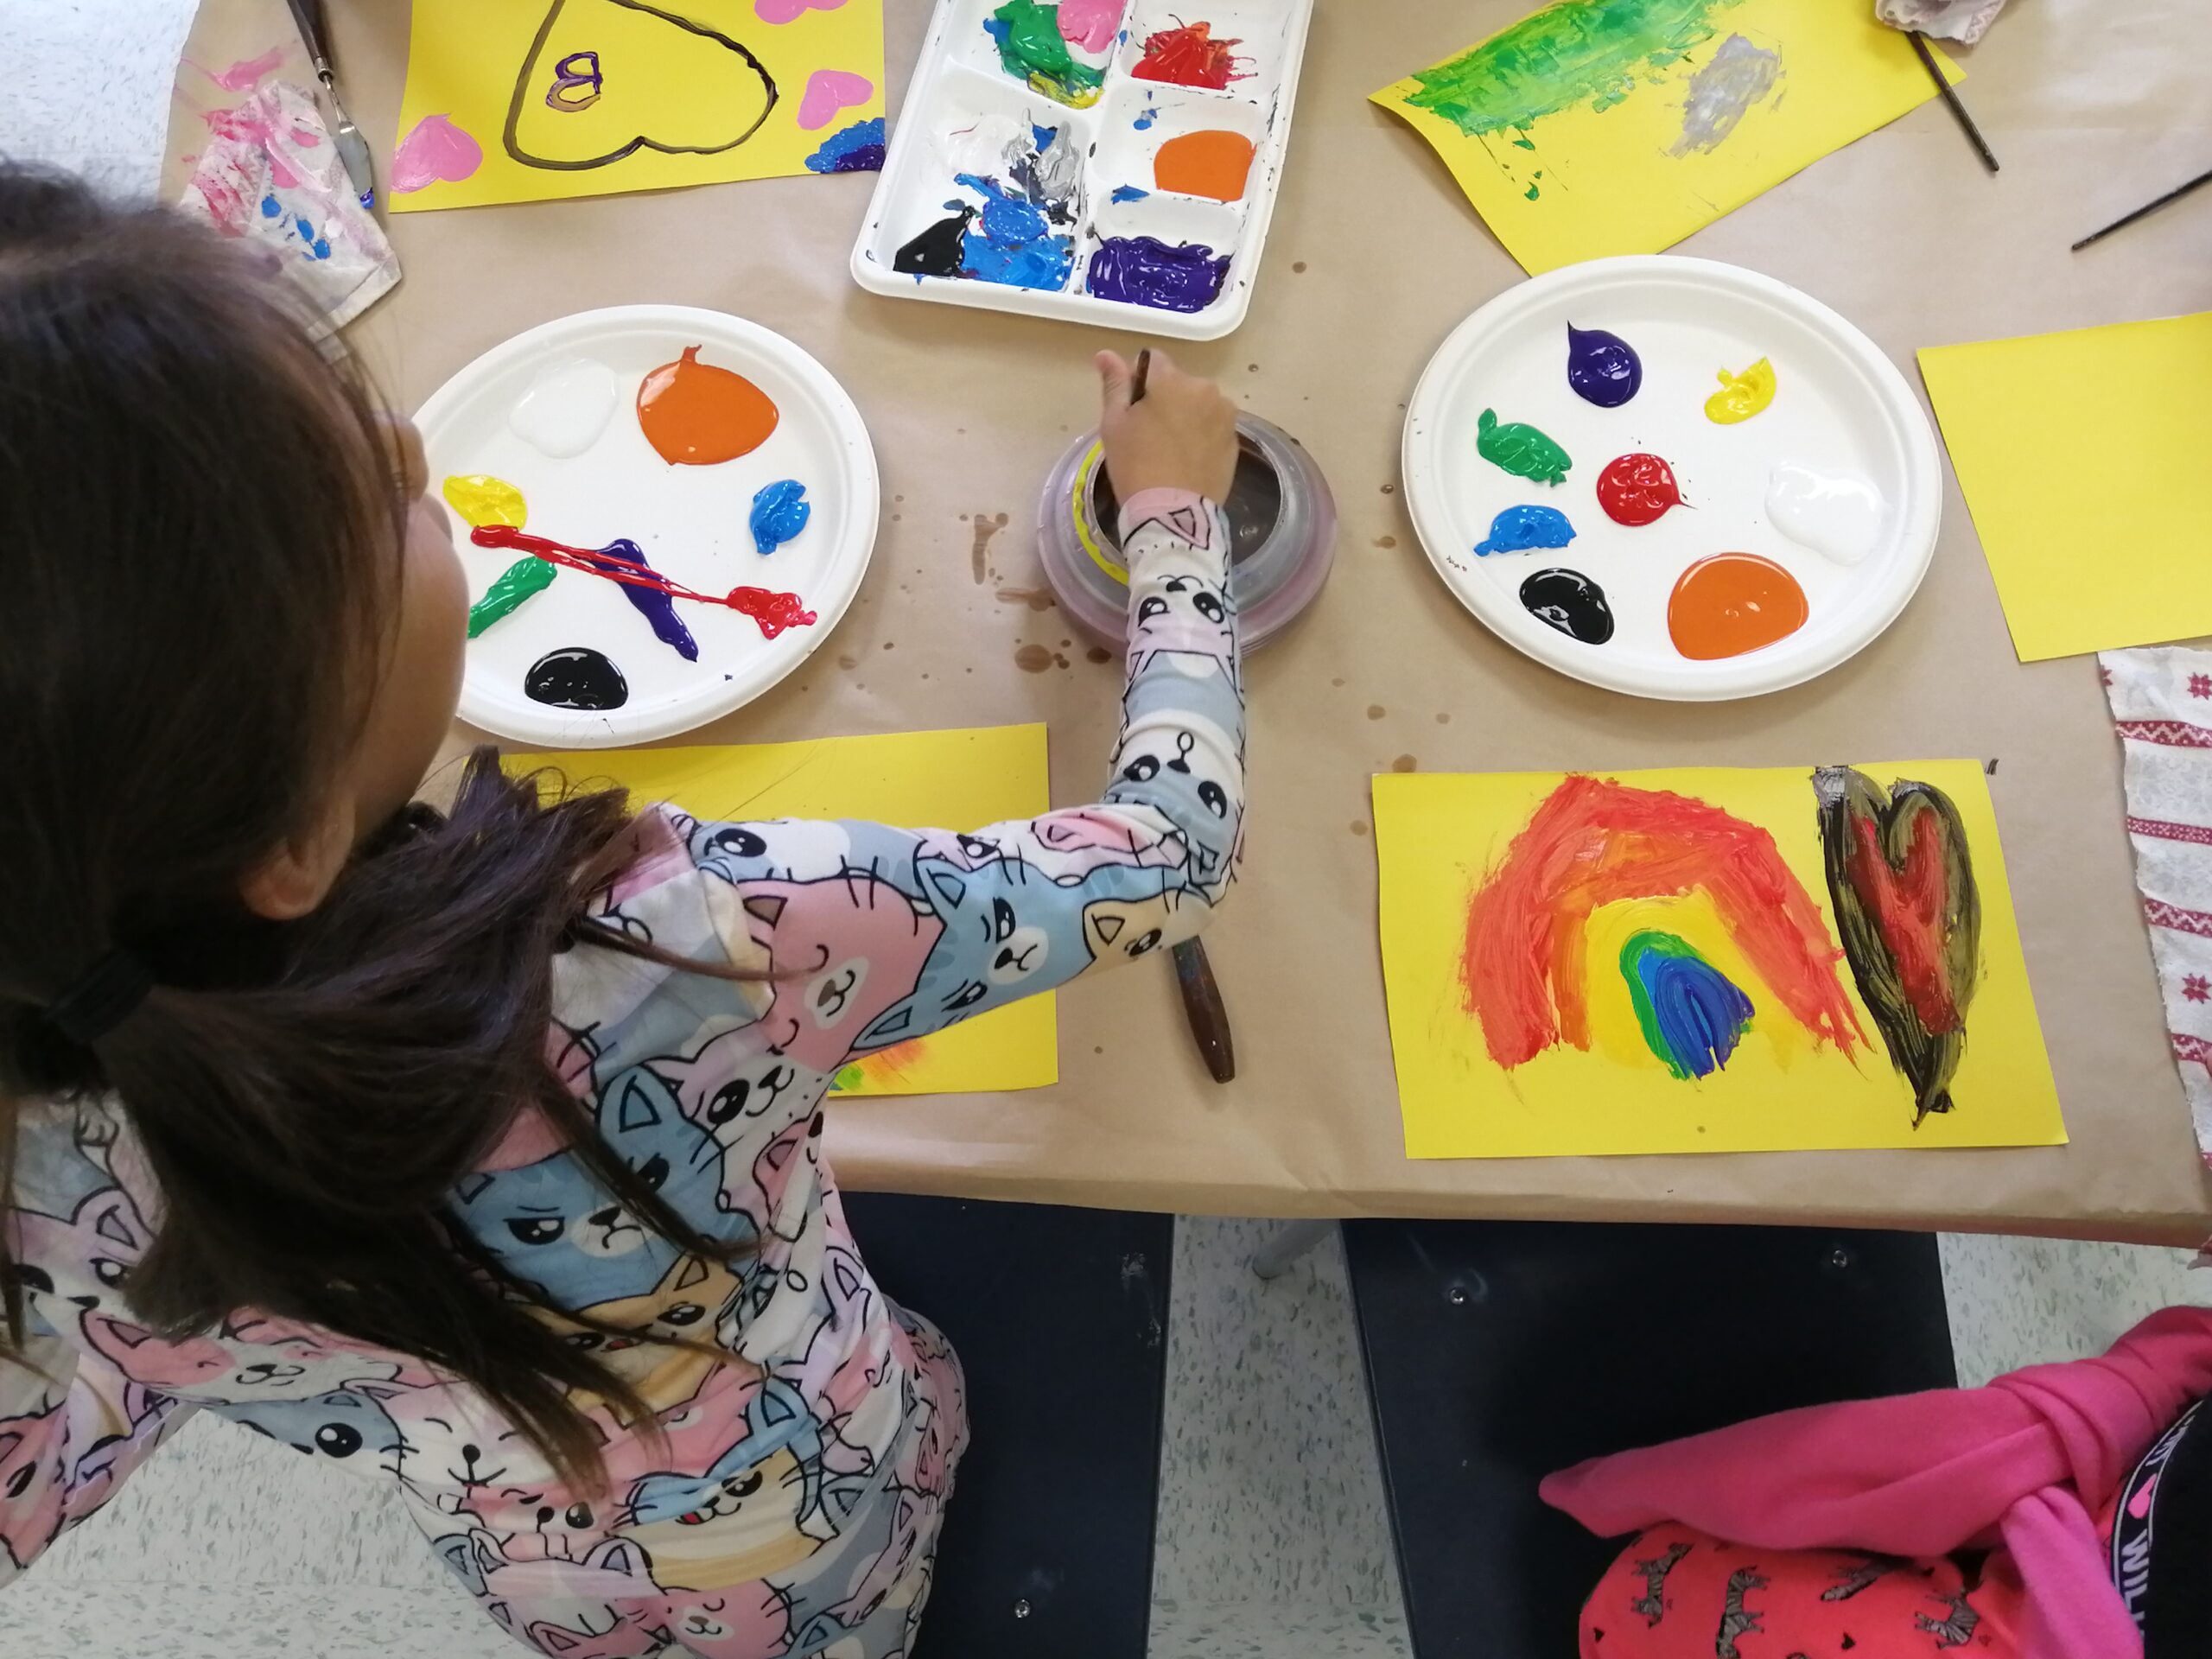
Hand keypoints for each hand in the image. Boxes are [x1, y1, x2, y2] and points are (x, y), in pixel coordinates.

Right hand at [1095, 349, 1238, 505]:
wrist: (1173, 513)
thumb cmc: (1136, 465)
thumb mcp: (1114, 424)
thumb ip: (1114, 384)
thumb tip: (1105, 354)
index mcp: (1172, 379)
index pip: (1152, 360)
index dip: (1138, 380)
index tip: (1131, 408)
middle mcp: (1205, 388)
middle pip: (1178, 383)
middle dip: (1165, 398)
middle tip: (1149, 434)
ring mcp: (1225, 415)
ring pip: (1198, 404)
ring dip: (1186, 415)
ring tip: (1171, 449)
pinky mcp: (1235, 440)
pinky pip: (1213, 427)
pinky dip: (1201, 435)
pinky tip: (1187, 459)